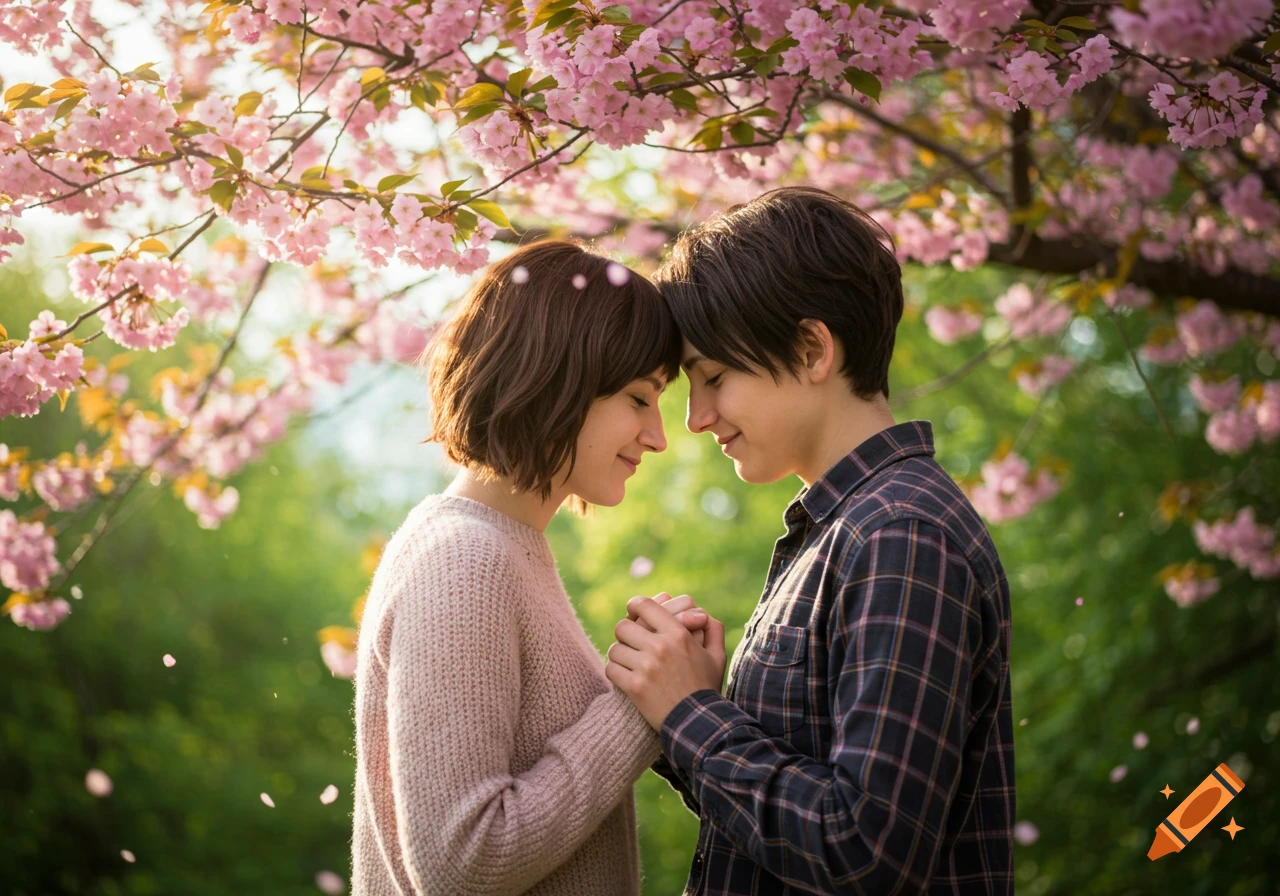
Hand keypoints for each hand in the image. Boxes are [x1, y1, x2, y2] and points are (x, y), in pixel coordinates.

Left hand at [605, 596, 726, 730]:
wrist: (699, 723)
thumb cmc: (706, 687)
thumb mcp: (717, 655)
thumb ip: (713, 628)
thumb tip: (699, 613)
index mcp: (678, 634)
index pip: (643, 605)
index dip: (634, 606)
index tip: (633, 613)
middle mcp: (660, 647)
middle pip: (622, 626)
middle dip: (624, 635)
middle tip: (631, 644)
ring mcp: (646, 667)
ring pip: (614, 649)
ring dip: (619, 656)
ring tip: (629, 663)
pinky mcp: (634, 687)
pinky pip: (611, 669)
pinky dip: (615, 672)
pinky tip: (625, 678)